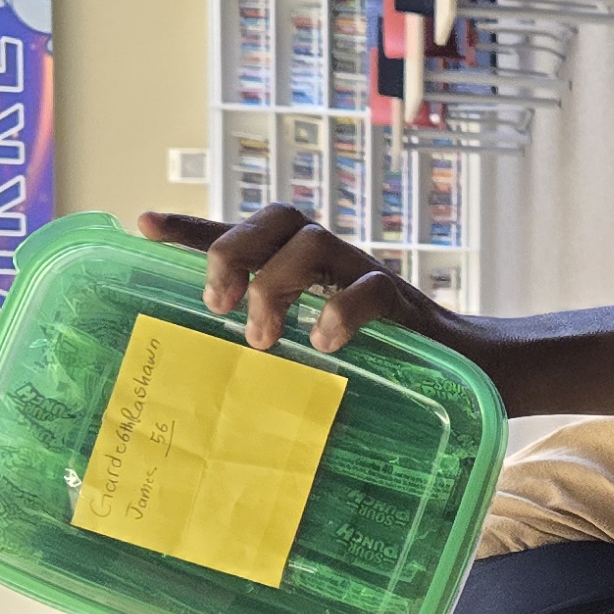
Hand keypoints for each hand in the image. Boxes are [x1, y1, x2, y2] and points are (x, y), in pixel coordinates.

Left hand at [134, 207, 466, 360]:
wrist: (472, 374)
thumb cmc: (384, 371)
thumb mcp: (317, 359)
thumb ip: (280, 357)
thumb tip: (211, 396)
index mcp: (304, 270)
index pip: (245, 232)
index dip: (193, 226)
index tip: (142, 224)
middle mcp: (332, 261)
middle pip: (278, 216)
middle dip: (235, 250)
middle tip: (217, 305)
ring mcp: (368, 274)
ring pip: (313, 240)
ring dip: (277, 283)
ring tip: (264, 338)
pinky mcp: (405, 303)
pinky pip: (369, 287)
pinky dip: (340, 310)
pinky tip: (325, 342)